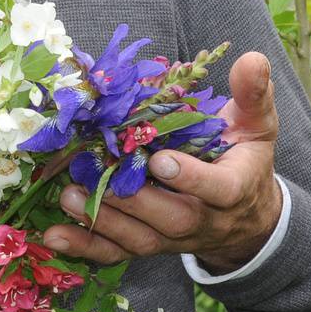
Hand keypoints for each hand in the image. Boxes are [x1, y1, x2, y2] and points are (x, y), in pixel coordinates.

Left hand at [41, 50, 283, 272]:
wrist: (244, 214)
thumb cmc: (244, 157)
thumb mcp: (256, 124)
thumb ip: (253, 94)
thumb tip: (252, 58)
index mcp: (234, 188)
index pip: (218, 189)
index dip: (190, 178)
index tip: (161, 159)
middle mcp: (204, 219)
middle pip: (172, 219)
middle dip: (135, 202)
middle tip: (99, 177)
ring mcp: (174, 237)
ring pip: (140, 238)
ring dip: (102, 221)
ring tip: (68, 197)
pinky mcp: (150, 244)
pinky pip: (118, 252)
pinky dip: (85, 247)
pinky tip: (54, 236)